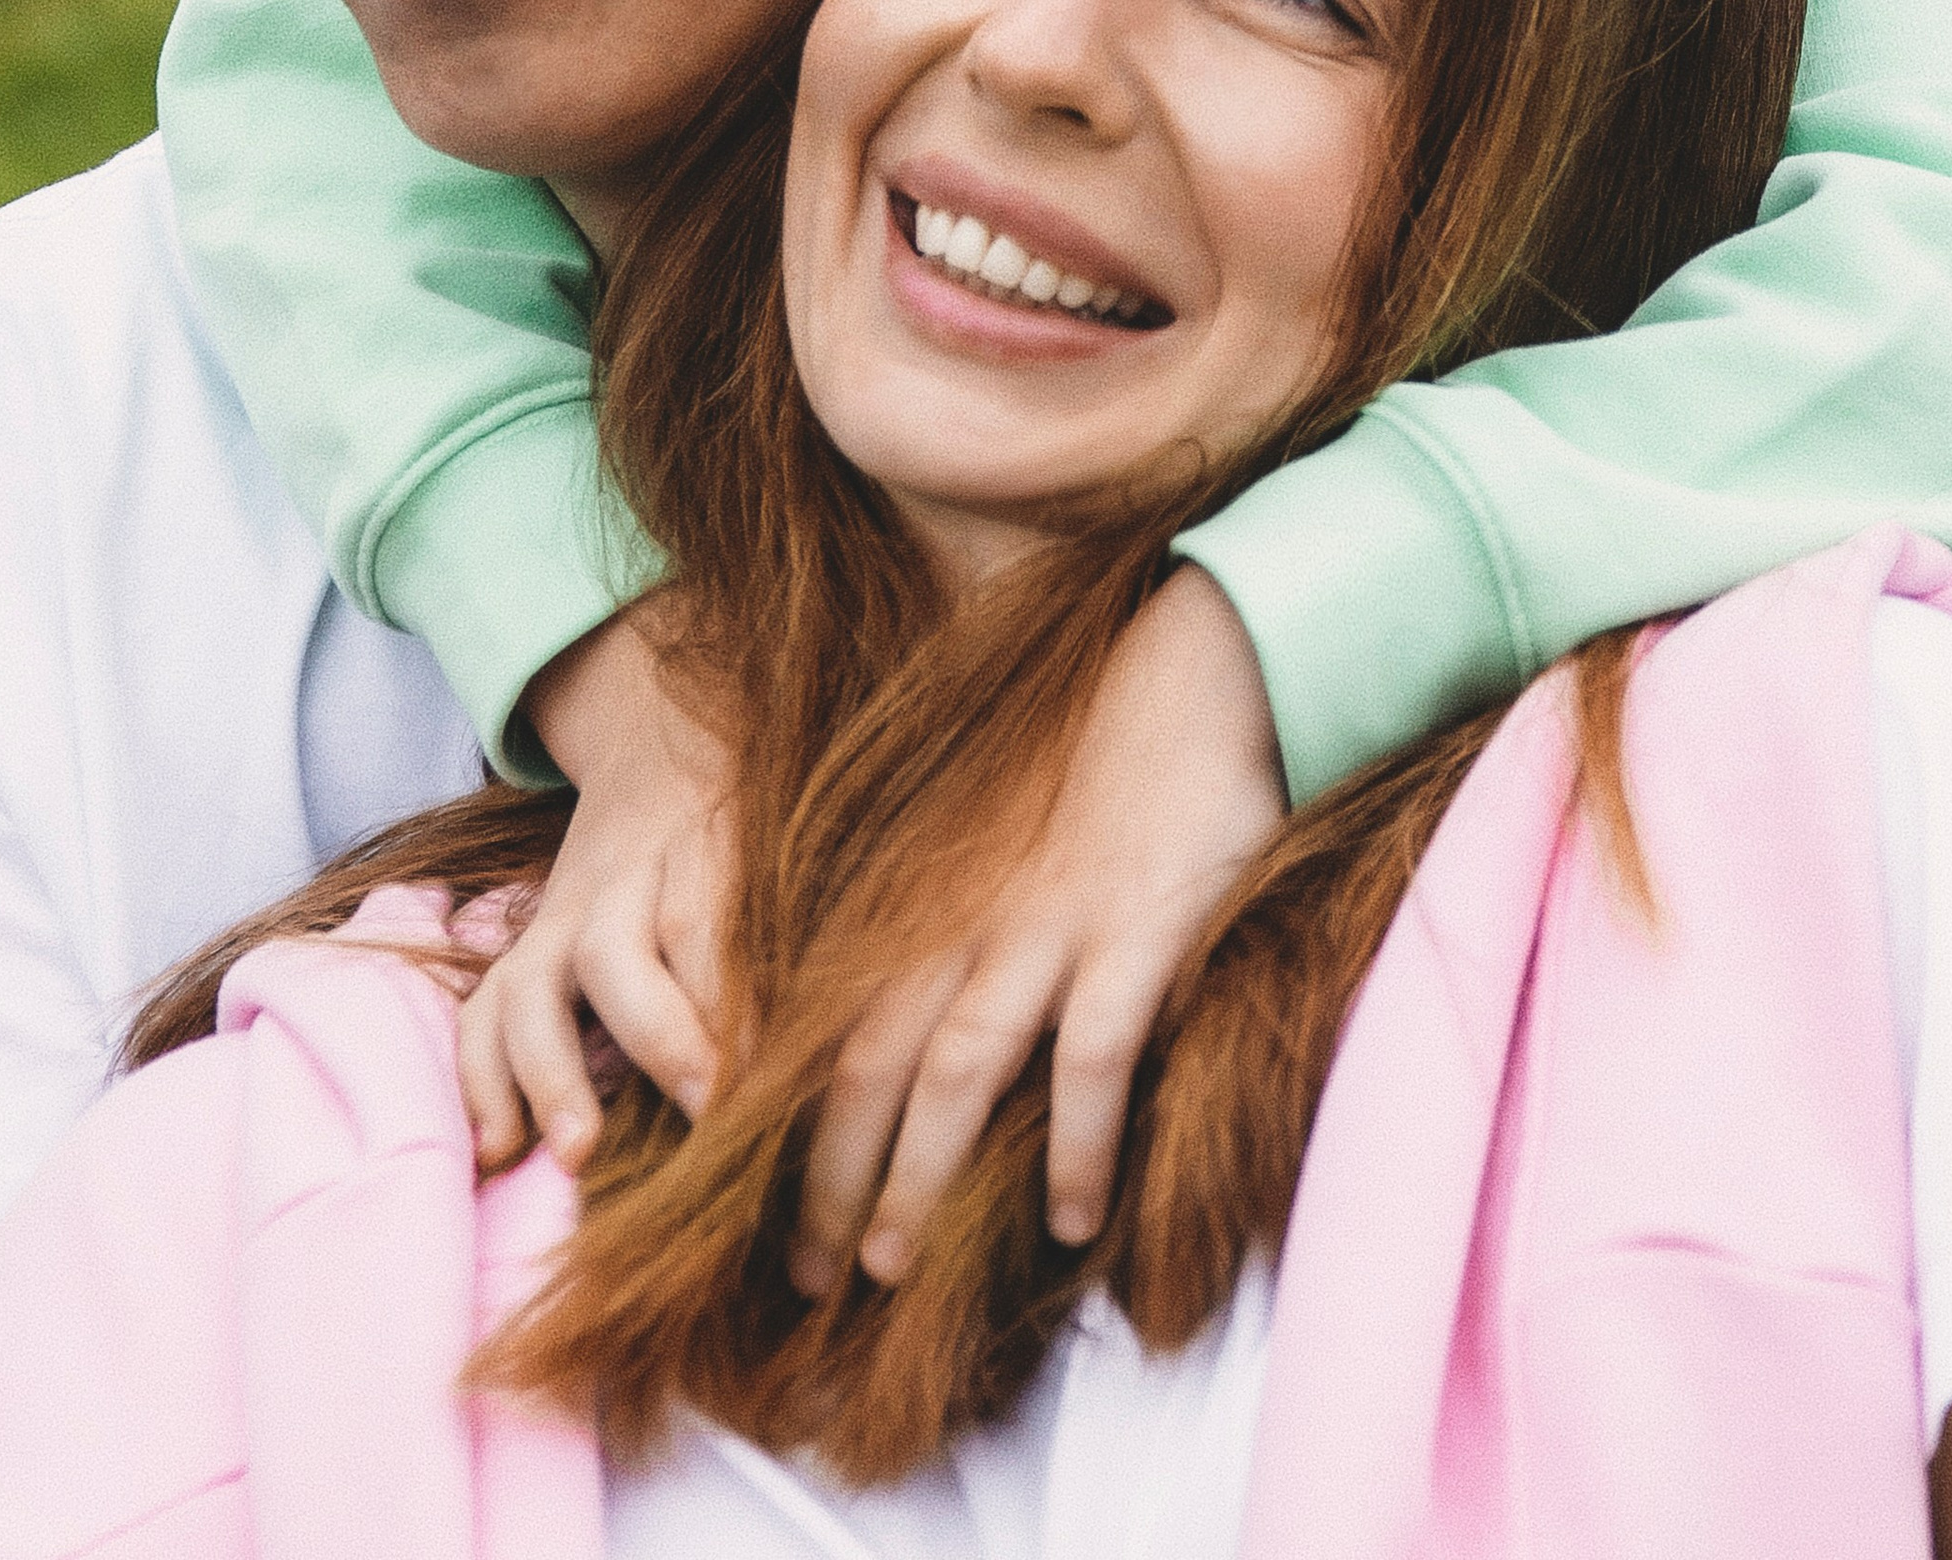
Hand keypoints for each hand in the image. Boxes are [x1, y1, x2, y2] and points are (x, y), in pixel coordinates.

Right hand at [456, 606, 734, 1173]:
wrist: (654, 754)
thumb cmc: (735, 827)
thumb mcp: (769, 849)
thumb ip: (784, 934)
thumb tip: (818, 1051)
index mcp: (690, 853)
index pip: (704, 928)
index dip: (729, 1009)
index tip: (763, 1085)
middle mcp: (610, 890)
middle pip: (614, 954)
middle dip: (655, 1035)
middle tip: (697, 1110)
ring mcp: (552, 926)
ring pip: (528, 990)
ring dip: (549, 1074)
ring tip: (579, 1152)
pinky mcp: (516, 959)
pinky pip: (480, 1018)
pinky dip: (481, 1083)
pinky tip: (500, 1149)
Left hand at [791, 563, 1285, 1293]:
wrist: (1186, 673)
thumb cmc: (1085, 759)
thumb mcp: (981, 827)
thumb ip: (935, 910)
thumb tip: (901, 1023)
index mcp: (923, 894)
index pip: (827, 1027)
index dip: (787, 1126)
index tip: (766, 1205)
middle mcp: (965, 919)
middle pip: (869, 1067)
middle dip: (827, 1181)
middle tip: (803, 1278)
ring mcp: (1047, 928)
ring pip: (957, 1074)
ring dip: (918, 1180)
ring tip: (889, 1270)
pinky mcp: (1134, 934)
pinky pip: (1093, 1061)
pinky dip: (1075, 1146)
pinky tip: (1072, 1221)